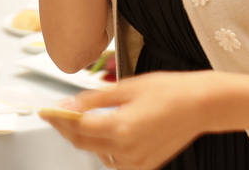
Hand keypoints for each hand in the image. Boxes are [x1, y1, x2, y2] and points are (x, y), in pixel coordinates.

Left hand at [41, 71, 214, 169]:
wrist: (202, 105)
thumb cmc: (170, 90)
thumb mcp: (128, 86)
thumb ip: (94, 98)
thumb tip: (68, 104)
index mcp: (120, 127)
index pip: (77, 127)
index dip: (58, 119)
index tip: (47, 111)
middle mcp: (126, 150)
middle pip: (83, 142)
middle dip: (68, 128)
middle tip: (60, 113)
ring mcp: (136, 161)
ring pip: (97, 153)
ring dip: (88, 138)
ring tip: (90, 119)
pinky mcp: (144, 166)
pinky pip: (115, 160)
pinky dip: (106, 147)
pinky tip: (111, 131)